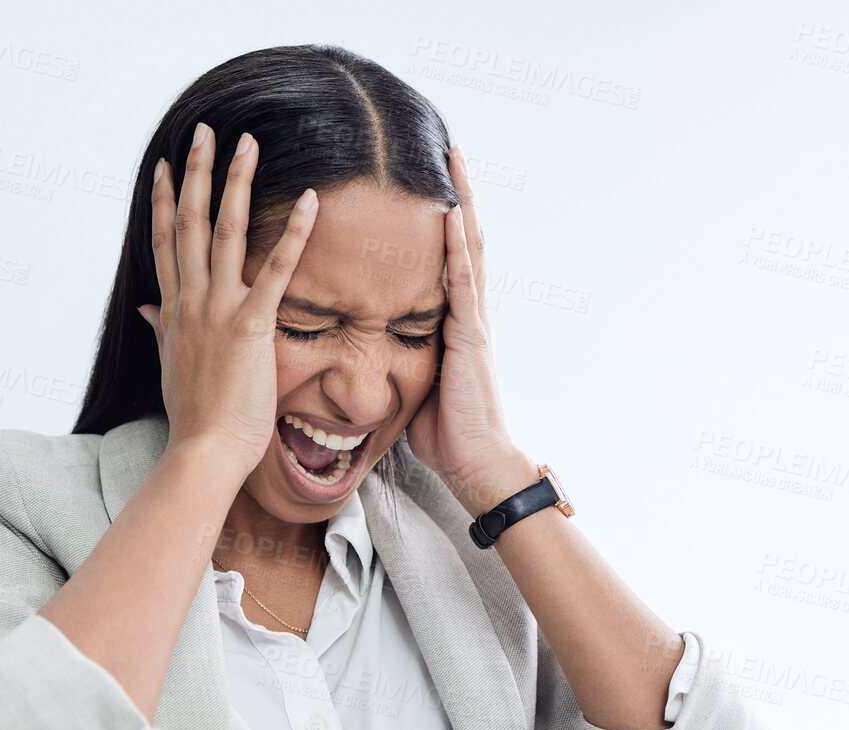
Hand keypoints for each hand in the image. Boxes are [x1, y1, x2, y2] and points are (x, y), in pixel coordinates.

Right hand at [137, 122, 319, 482]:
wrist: (203, 451)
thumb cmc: (194, 419)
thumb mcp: (170, 368)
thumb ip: (162, 331)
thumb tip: (147, 310)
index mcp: (174, 312)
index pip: (164, 243)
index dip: (161, 201)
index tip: (163, 166)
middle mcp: (190, 302)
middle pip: (188, 222)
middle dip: (196, 173)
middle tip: (205, 131)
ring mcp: (218, 310)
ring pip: (224, 232)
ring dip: (235, 183)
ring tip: (248, 143)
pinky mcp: (251, 326)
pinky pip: (275, 270)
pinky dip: (294, 234)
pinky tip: (311, 201)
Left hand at [404, 145, 526, 510]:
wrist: (476, 463)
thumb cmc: (447, 435)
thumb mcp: (417, 387)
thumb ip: (403, 359)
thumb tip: (372, 353)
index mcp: (454, 323)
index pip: (448, 259)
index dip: (442, 219)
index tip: (431, 182)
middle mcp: (469, 313)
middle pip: (464, 239)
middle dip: (458, 193)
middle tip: (450, 148)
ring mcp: (474, 321)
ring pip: (468, 248)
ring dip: (462, 202)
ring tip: (454, 160)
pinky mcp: (471, 337)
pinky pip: (464, 283)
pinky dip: (457, 247)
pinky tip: (451, 214)